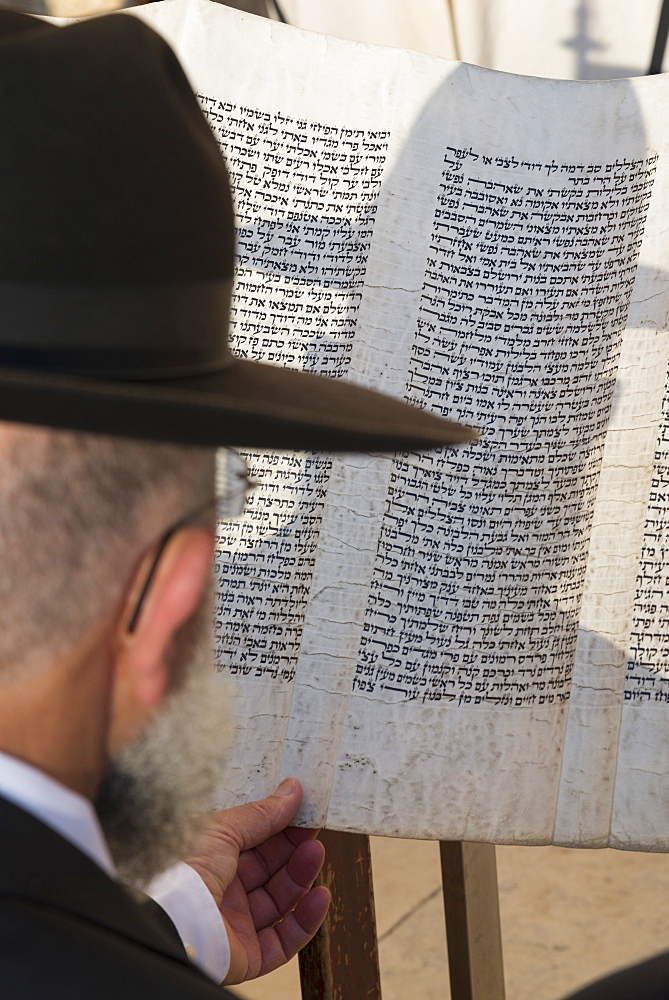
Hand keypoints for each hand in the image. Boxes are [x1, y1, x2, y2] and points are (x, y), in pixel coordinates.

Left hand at [185, 778, 329, 983]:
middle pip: (269, 870)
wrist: (171, 922)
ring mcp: (235, 924)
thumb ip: (261, 814)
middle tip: (314, 828)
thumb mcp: (223, 829)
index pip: (254, 842)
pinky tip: (320, 897)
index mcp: (211, 860)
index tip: (303, 809)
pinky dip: (306, 921)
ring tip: (316, 853)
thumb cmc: (183, 871)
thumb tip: (292, 790)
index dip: (279, 826)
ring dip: (302, 877)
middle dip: (293, 848)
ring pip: (280, 901)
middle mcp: (223, 892)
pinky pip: (284, 941)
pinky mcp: (247, 956)